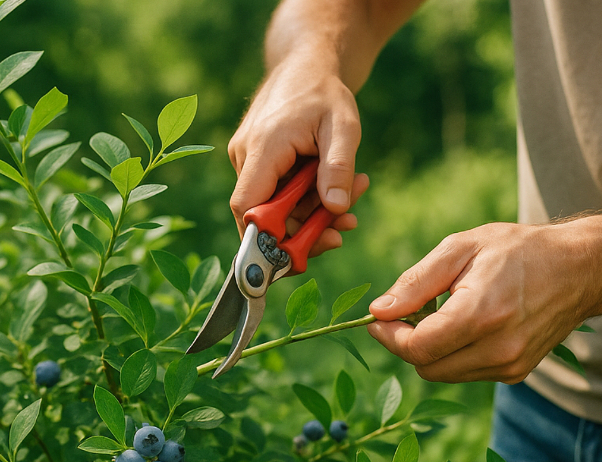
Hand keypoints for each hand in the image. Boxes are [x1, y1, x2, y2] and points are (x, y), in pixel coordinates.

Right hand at [228, 54, 362, 255]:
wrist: (306, 65)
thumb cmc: (324, 92)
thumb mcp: (344, 126)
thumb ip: (338, 167)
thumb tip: (336, 209)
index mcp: (263, 147)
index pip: (247, 207)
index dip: (264, 238)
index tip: (297, 256)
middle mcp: (246, 156)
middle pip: (264, 215)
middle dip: (305, 230)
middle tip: (346, 227)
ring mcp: (248, 161)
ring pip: (275, 208)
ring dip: (313, 213)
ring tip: (356, 194)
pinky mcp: (257, 164)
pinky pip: (278, 195)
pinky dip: (307, 200)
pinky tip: (337, 192)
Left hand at [367, 223, 595, 382]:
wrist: (580, 269)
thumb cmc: (517, 250)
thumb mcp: (461, 248)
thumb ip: (416, 282)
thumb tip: (379, 311)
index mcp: (482, 314)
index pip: (418, 348)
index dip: (389, 336)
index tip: (378, 319)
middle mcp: (499, 348)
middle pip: (426, 367)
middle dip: (407, 344)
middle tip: (406, 313)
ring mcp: (510, 366)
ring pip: (444, 374)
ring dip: (431, 350)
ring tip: (441, 313)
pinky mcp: (516, 373)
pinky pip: (466, 373)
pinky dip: (454, 355)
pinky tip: (466, 325)